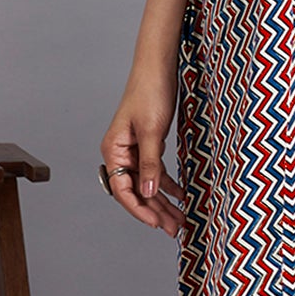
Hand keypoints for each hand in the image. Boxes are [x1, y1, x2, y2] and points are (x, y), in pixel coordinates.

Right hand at [100, 66, 187, 238]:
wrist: (159, 66)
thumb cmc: (150, 91)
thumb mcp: (153, 131)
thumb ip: (151, 163)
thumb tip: (148, 193)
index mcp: (114, 150)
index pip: (122, 189)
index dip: (139, 209)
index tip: (156, 223)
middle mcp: (121, 152)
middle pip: (136, 190)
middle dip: (155, 211)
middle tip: (175, 228)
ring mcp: (134, 149)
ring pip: (148, 183)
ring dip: (163, 201)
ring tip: (180, 220)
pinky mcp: (149, 144)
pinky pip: (156, 172)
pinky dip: (168, 184)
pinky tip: (180, 196)